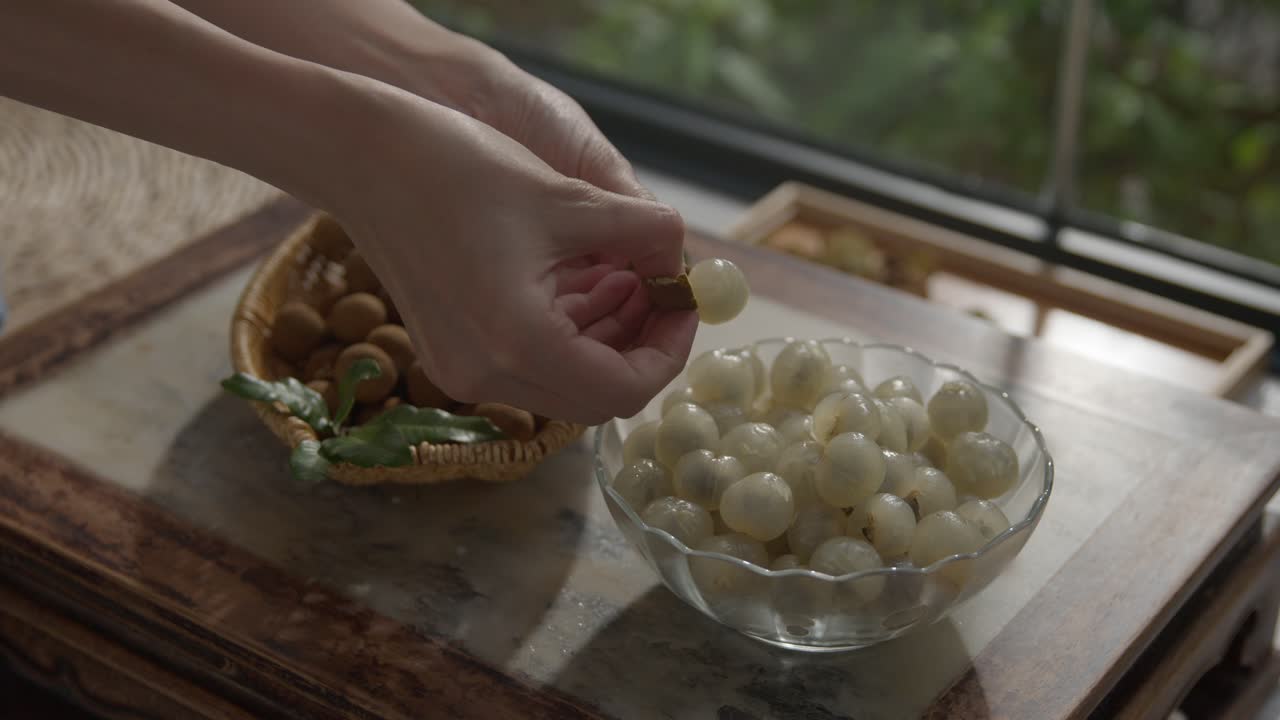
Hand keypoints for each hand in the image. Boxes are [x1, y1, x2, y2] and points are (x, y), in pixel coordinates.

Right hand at [325, 80, 696, 423]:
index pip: (625, 390)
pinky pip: (530, 365)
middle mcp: (488, 375)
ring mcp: (464, 370)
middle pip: (596, 398)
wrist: (360, 157)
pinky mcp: (452, 353)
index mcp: (519, 343)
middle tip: (662, 292)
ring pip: (565, 384)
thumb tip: (685, 257)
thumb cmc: (455, 166)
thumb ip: (642, 233)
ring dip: (606, 339)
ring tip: (626, 275)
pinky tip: (584, 279)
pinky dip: (568, 333)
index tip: (684, 302)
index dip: (669, 349)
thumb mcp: (567, 197)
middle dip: (641, 345)